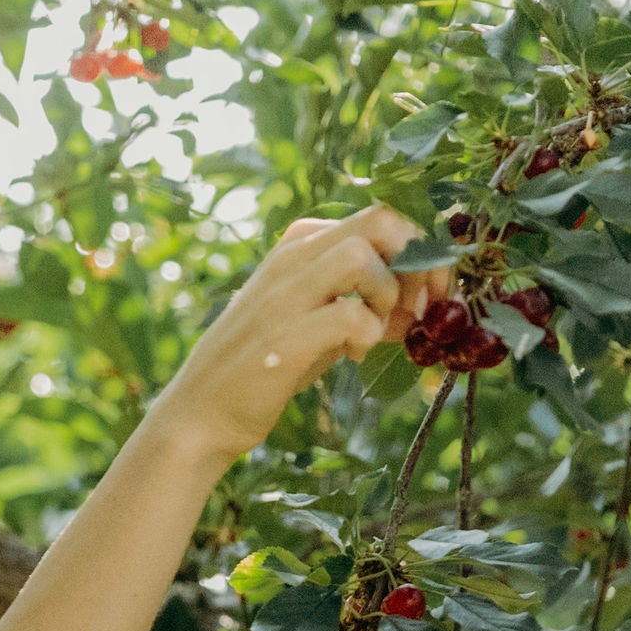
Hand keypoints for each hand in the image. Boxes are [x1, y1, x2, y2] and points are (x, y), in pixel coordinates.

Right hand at [171, 207, 453, 465]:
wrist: (200, 414)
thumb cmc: (263, 370)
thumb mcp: (316, 326)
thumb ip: (363, 306)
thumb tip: (420, 307)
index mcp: (302, 245)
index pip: (381, 216)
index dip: (420, 250)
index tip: (430, 294)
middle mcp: (293, 258)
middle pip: (380, 220)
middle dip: (418, 261)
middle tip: (422, 307)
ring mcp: (285, 295)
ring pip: (362, 256)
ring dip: (388, 295)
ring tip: (378, 331)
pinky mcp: (285, 337)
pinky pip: (349, 315)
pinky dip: (367, 334)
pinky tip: (355, 355)